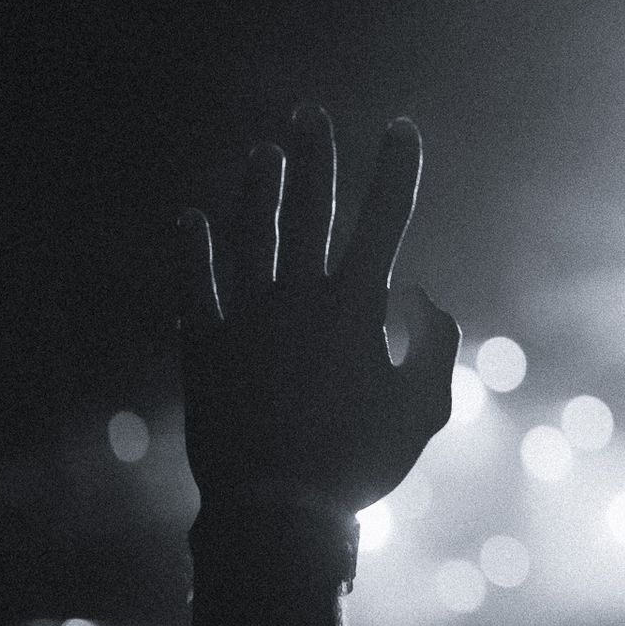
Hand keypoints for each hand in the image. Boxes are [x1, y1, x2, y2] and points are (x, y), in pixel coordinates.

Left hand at [176, 105, 458, 515]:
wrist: (281, 511)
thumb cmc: (363, 464)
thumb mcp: (425, 409)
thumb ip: (433, 345)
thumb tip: (419, 295)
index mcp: (357, 310)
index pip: (385, 222)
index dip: (397, 171)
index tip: (403, 128)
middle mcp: (300, 301)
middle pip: (311, 212)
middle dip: (317, 158)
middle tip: (313, 114)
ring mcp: (248, 321)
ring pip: (253, 237)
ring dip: (261, 190)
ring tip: (266, 152)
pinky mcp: (206, 350)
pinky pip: (195, 289)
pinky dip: (193, 252)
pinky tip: (191, 219)